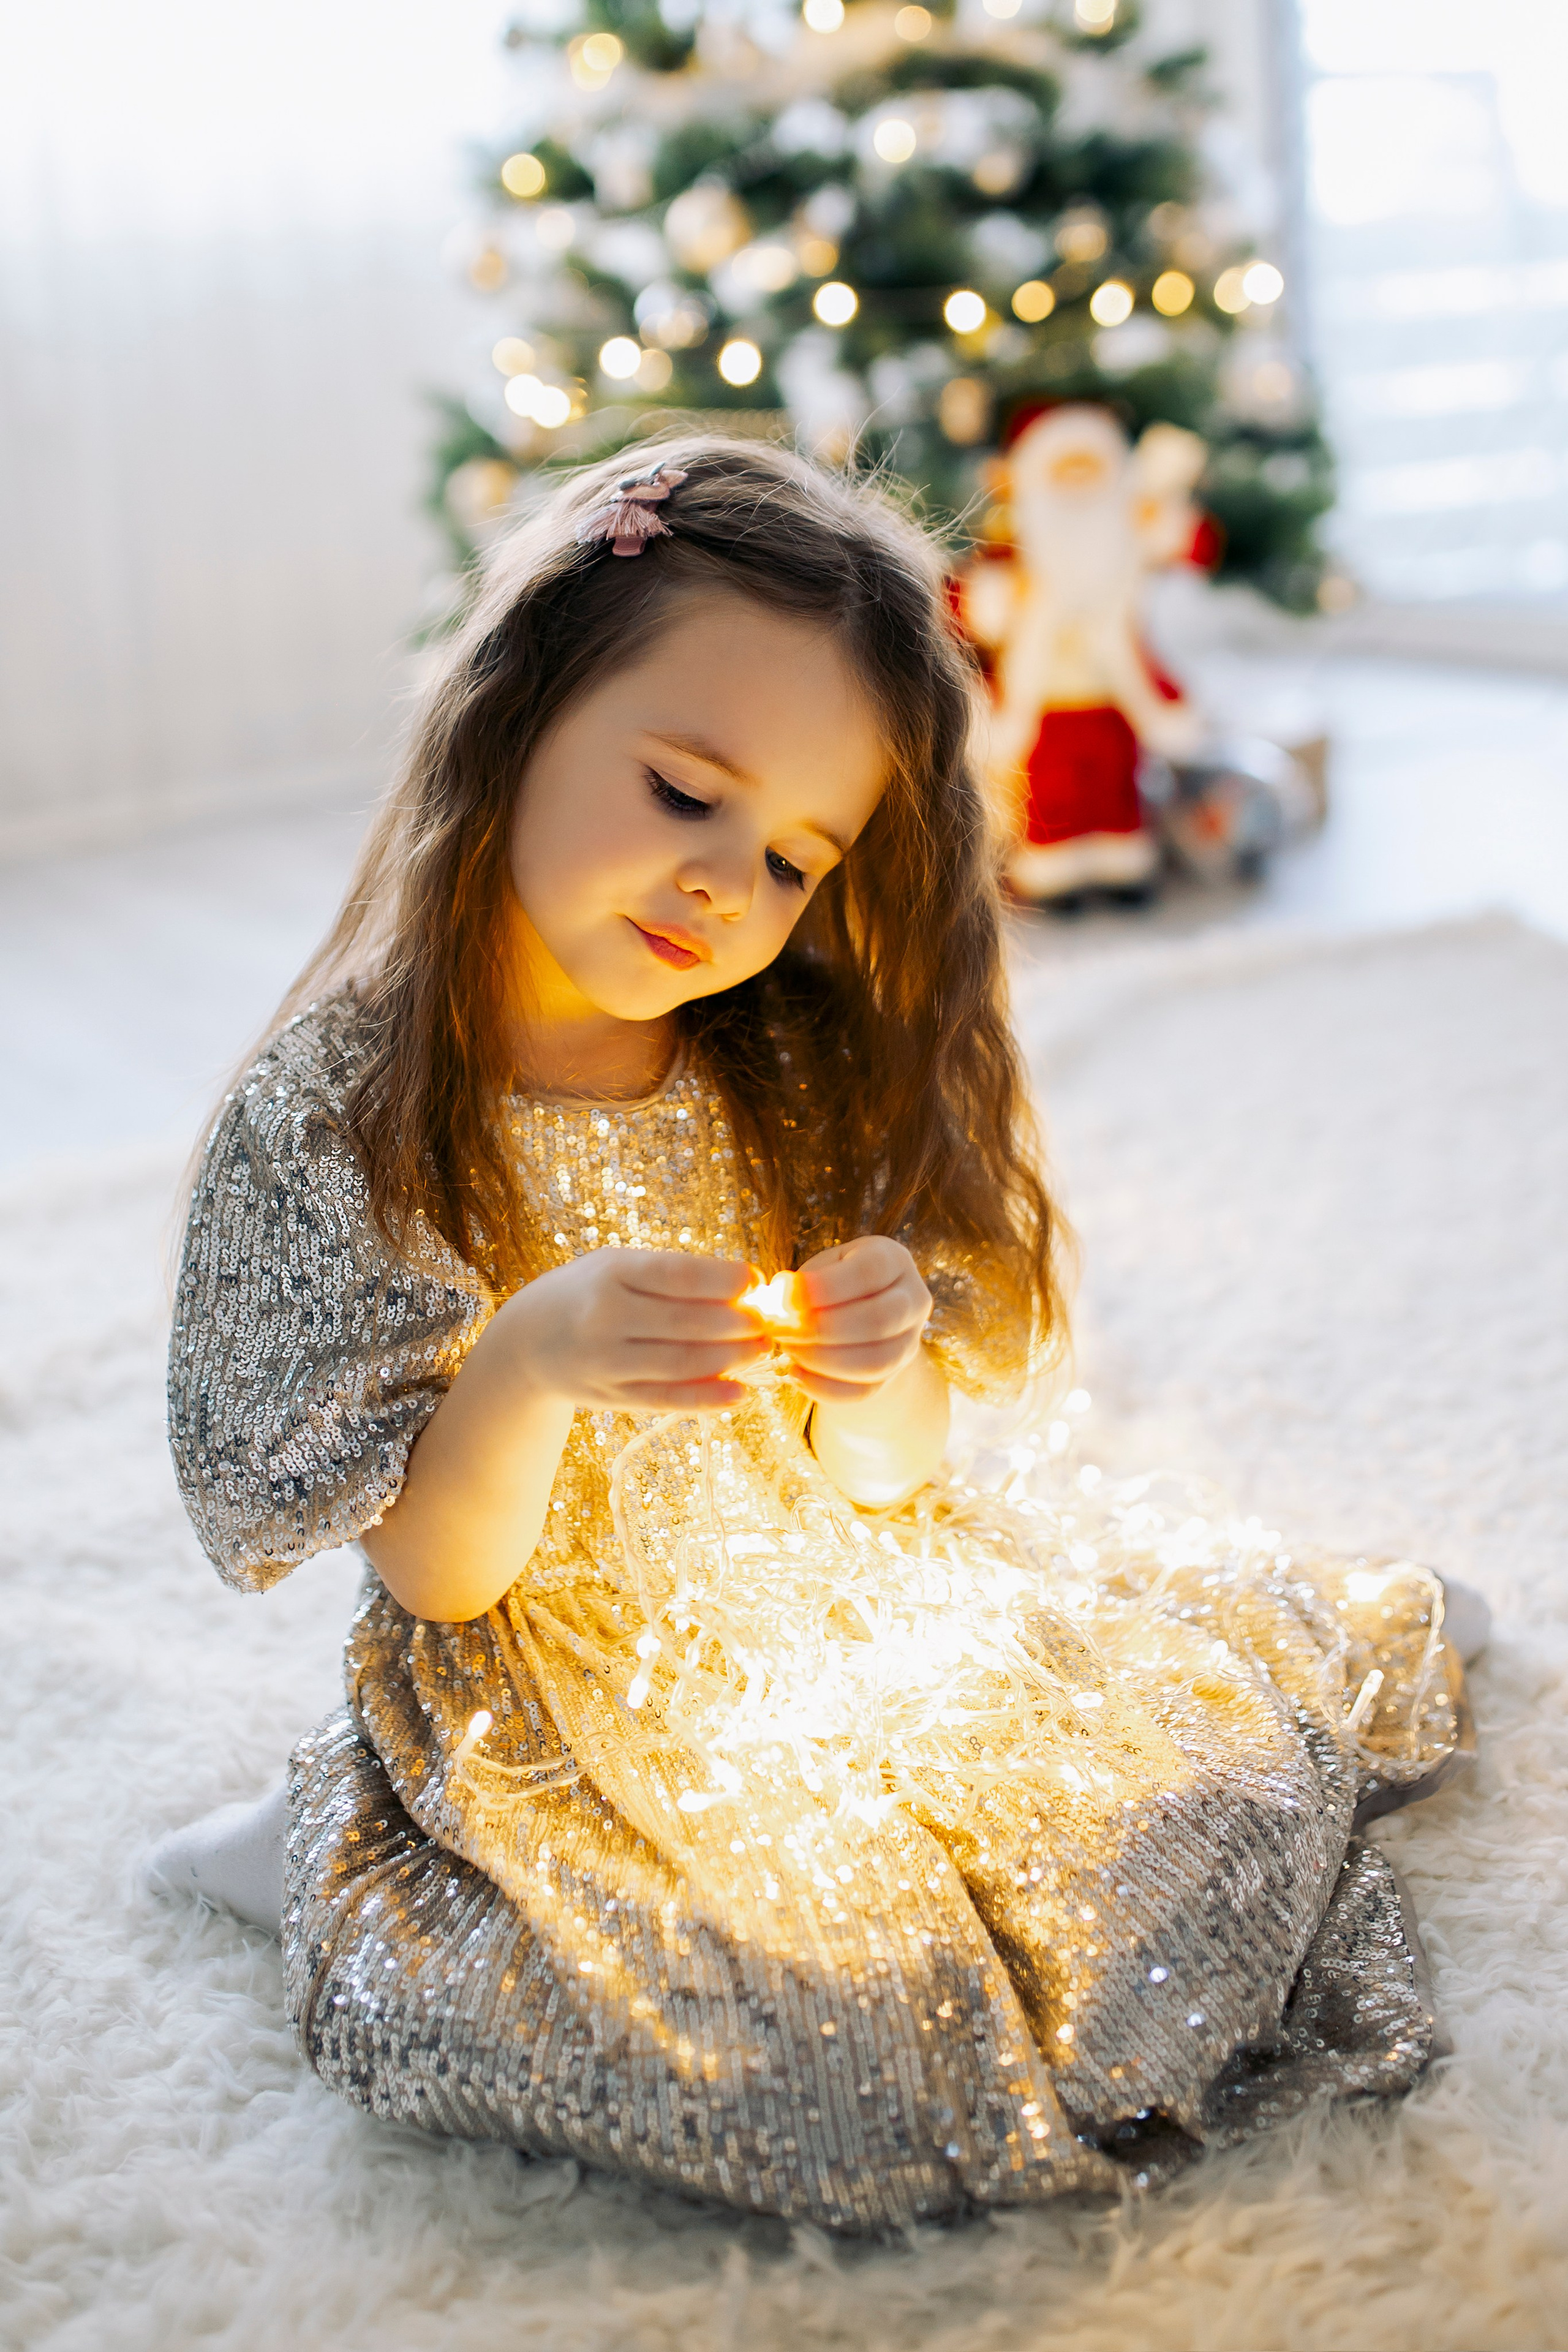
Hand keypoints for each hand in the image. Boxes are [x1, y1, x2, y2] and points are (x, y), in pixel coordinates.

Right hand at [496, 1248, 767, 1412]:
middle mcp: (606, 1316)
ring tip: (762, 1350)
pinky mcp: (610, 1396)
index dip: (724, 1280)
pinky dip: (706, 1399)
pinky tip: (740, 1394)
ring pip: (682, 1363)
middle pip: (688, 1323)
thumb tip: (744, 1289)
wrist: (527, 1341)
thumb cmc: (591, 1292)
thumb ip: (672, 1275)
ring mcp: (606, 1360)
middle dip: (739, 1323)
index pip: (679, 1275)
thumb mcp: (619, 1266)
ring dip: (731, 1359)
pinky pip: (666, 1400)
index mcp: (611, 1273)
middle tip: (770, 1322)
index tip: (754, 1280)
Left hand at [777, 1235, 932, 1408]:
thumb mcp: (820, 1270)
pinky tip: (796, 1375)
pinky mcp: (894, 1376)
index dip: (825, 1287)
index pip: (869, 1272)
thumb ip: (801, 1284)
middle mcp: (913, 1300)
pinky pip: (865, 1391)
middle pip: (879, 1320)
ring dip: (822, 1359)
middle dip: (822, 1328)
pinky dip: (825, 1388)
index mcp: (894, 1260)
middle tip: (780, 1329)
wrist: (857, 1318)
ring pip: (876, 1361)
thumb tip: (776, 1303)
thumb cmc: (831, 1284)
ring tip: (788, 1349)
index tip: (784, 1296)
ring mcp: (910, 1342)